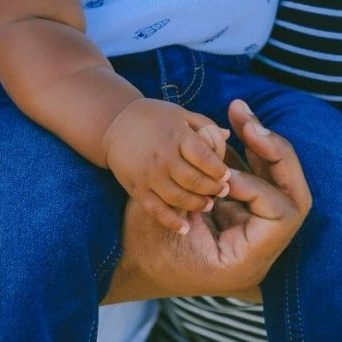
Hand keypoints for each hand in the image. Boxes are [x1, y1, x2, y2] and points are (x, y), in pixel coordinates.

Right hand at [103, 98, 230, 233]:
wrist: (114, 123)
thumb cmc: (154, 116)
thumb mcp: (181, 114)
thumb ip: (205, 125)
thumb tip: (227, 136)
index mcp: (176, 135)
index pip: (204, 157)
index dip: (219, 169)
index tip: (226, 175)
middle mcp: (163, 156)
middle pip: (194, 180)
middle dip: (212, 189)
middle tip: (222, 191)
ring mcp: (148, 175)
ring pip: (178, 198)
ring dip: (197, 205)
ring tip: (208, 204)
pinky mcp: (137, 189)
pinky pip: (156, 210)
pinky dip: (171, 222)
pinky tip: (186, 228)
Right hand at [110, 99, 311, 300]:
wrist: (126, 263)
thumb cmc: (140, 246)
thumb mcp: (165, 219)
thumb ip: (196, 185)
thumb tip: (222, 141)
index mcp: (245, 262)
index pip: (282, 215)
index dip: (257, 187)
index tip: (224, 177)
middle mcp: (257, 252)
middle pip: (293, 194)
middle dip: (275, 152)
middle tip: (247, 122)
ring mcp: (251, 233)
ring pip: (278, 181)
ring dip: (260, 145)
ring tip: (239, 114)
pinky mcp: (238, 214)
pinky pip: (255, 178)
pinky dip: (248, 153)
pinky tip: (237, 127)